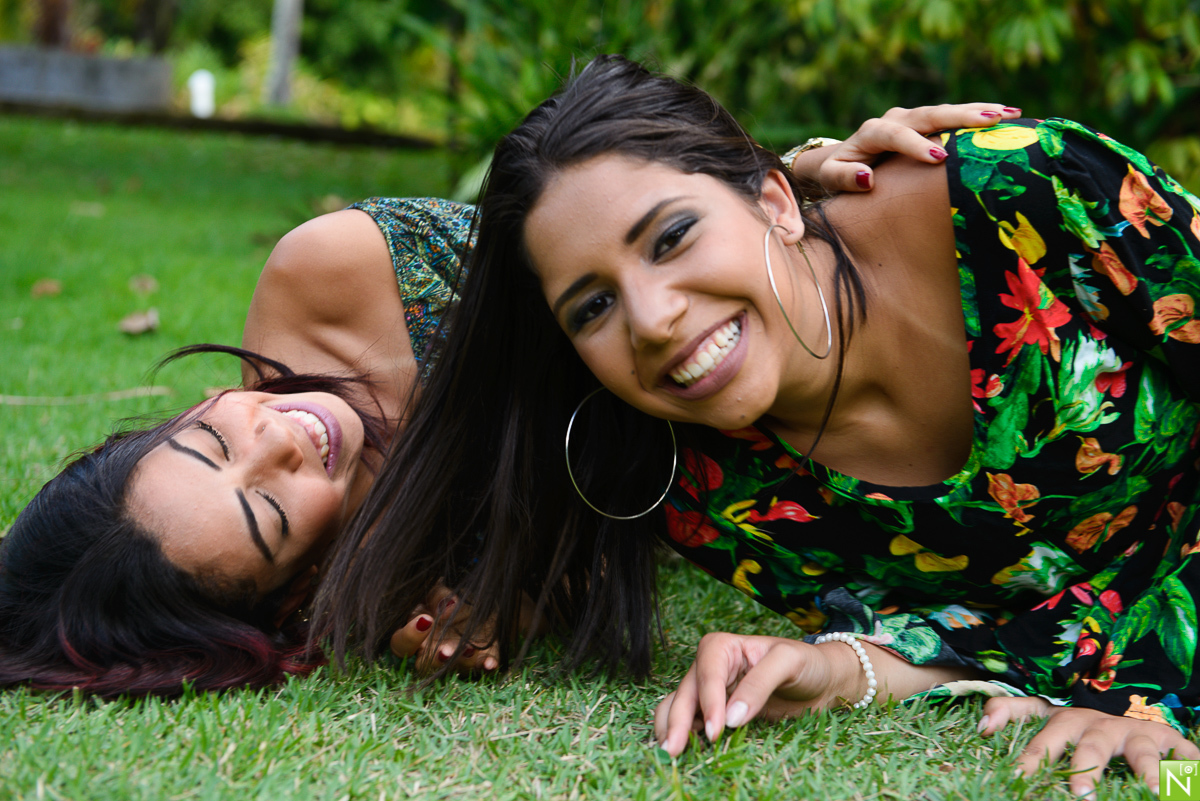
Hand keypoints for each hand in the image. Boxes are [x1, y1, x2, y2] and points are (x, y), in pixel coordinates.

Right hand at [388, 583, 499, 674]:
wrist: (481, 599)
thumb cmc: (452, 596)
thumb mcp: (441, 590)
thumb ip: (438, 596)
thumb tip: (448, 605)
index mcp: (417, 633)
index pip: (401, 643)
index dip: (410, 635)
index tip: (426, 620)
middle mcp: (432, 651)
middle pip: (424, 665)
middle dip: (435, 660)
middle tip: (445, 651)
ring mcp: (455, 658)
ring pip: (453, 669)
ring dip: (461, 661)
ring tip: (469, 650)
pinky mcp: (478, 659)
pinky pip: (481, 667)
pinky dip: (485, 665)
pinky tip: (490, 663)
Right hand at [653, 633, 853, 756]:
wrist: (823, 681)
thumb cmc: (807, 663)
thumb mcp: (788, 662)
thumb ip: (759, 685)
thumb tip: (731, 718)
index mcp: (723, 647)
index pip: (707, 673)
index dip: (708, 701)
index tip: (715, 730)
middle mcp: (711, 667)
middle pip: (685, 692)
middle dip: (677, 720)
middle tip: (674, 749)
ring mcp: (712, 691)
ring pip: (678, 706)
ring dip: (670, 728)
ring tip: (670, 752)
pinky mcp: (717, 712)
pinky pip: (692, 722)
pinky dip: (684, 734)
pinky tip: (686, 751)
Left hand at [798, 103, 1022, 192]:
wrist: (841, 159)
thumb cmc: (837, 174)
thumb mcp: (831, 179)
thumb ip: (844, 179)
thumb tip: (867, 179)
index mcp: (872, 132)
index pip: (895, 135)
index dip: (916, 145)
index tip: (939, 158)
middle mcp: (896, 119)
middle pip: (929, 114)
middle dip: (961, 117)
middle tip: (993, 121)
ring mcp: (913, 119)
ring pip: (947, 112)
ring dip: (978, 112)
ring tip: (1011, 114)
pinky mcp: (926, 125)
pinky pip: (954, 119)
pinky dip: (979, 117)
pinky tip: (1008, 118)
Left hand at [979, 695, 1199, 795]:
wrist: (1132, 706)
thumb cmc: (1082, 722)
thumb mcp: (1048, 715)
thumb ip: (1012, 712)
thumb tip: (982, 725)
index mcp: (1067, 720)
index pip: (1043, 732)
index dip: (1027, 747)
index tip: (1011, 766)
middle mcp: (1100, 725)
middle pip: (1090, 745)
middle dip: (1084, 769)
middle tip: (1080, 796)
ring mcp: (1136, 733)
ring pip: (1140, 751)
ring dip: (1146, 771)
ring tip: (1150, 792)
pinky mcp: (1170, 741)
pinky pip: (1181, 756)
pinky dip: (1184, 770)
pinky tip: (1179, 789)